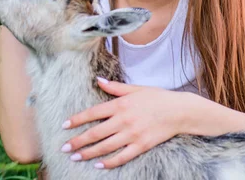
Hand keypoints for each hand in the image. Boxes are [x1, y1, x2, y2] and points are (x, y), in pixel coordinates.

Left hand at [61, 78, 190, 168]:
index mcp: (121, 104)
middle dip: (78, 141)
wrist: (180, 111)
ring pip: (105, 146)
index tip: (64, 126)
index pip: (93, 112)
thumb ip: (116, 87)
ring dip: (88, 153)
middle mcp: (124, 120)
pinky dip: (109, 162)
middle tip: (64, 148)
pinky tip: (99, 165)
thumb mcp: (136, 89)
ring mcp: (133, 134)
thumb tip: (99, 80)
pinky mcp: (142, 145)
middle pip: (95, 133)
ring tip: (75, 157)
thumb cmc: (158, 97)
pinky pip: (122, 156)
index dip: (77, 120)